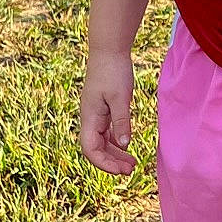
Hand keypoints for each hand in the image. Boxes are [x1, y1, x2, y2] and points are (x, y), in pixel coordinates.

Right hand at [79, 50, 136, 175]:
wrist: (108, 50)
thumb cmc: (113, 71)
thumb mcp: (120, 97)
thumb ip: (122, 121)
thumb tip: (125, 145)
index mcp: (89, 117)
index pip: (90, 149)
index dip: (103, 164)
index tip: (121, 171)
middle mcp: (89, 118)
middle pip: (95, 149)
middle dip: (111, 162)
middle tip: (131, 170)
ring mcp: (95, 114)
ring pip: (102, 142)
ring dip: (115, 154)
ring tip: (132, 163)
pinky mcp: (102, 109)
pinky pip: (106, 132)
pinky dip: (116, 142)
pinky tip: (127, 146)